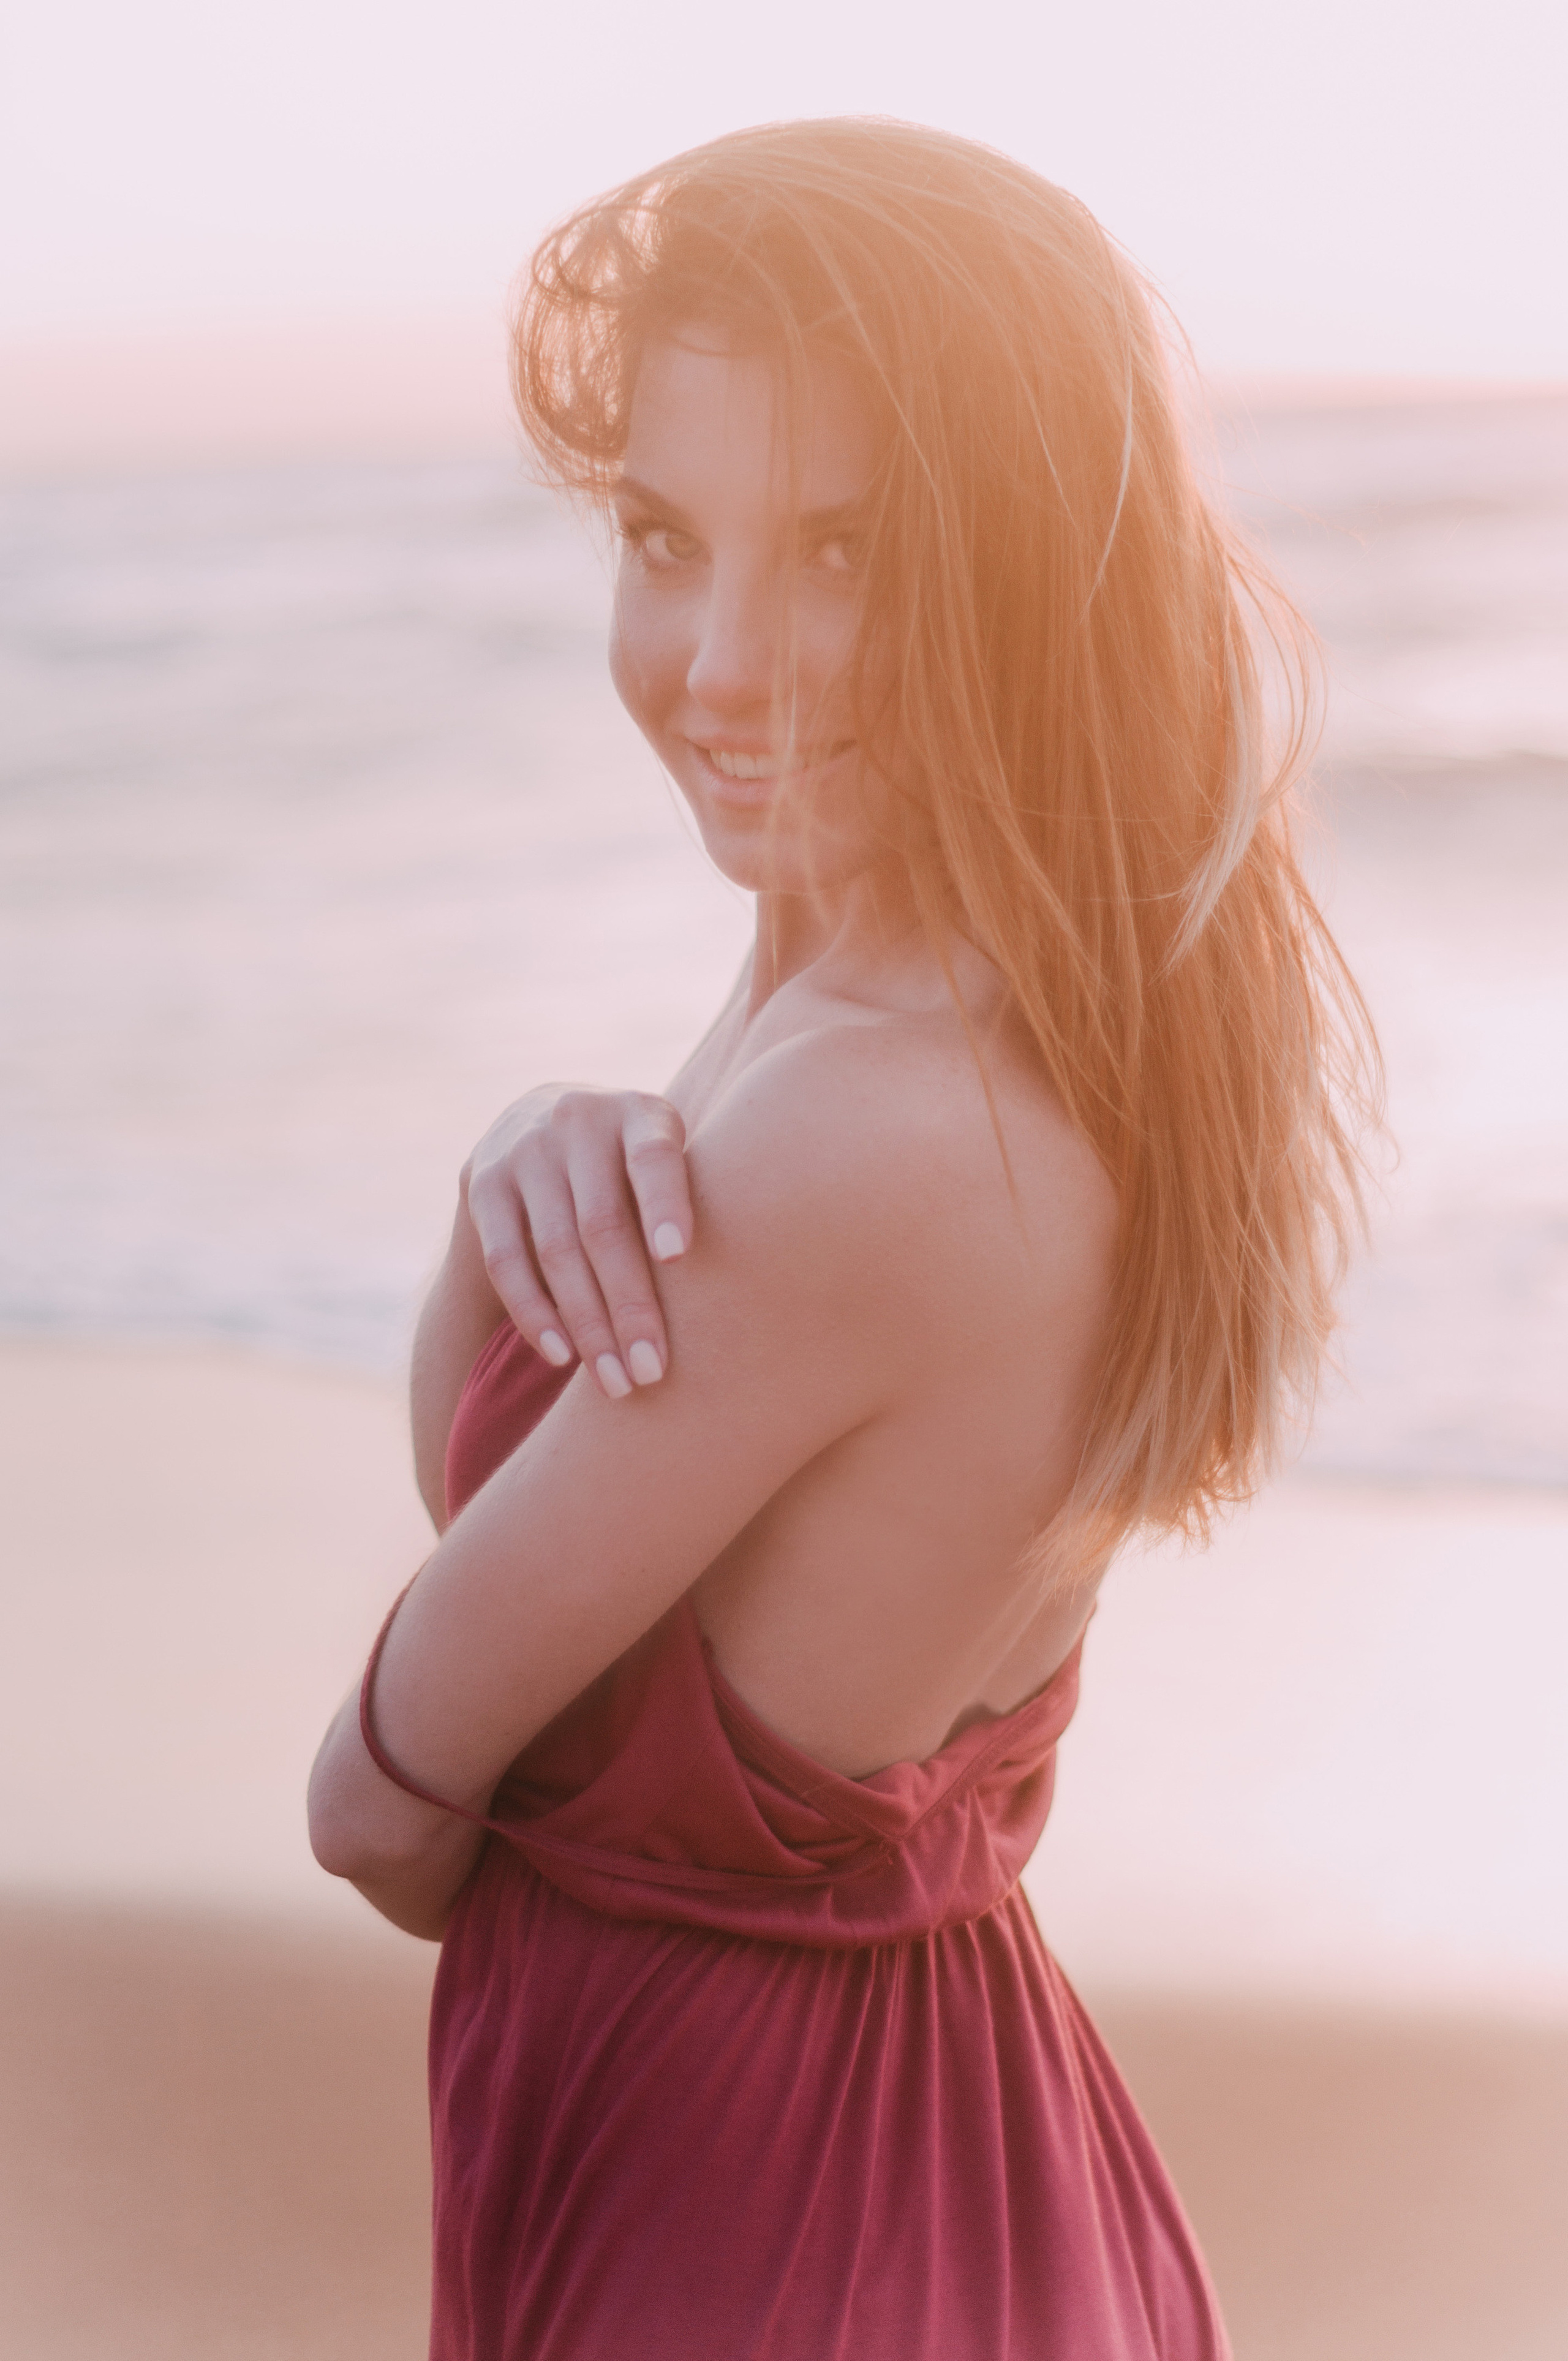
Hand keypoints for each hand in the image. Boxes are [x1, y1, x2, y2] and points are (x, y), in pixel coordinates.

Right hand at [462, 1086, 691, 1398]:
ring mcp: (523, 1150)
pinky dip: (534, 1313)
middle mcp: (576, 1121)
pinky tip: (562, 1355)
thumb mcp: (665, 1154)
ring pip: (555, 1251)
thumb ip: (691, 1197)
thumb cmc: (633, 1162)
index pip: (652, 1158)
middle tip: (653, 1372)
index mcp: (637, 1112)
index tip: (677, 1258)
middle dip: (629, 1306)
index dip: (664, 1206)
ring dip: (587, 1325)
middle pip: (603, 1225)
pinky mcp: (483, 1183)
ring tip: (616, 1382)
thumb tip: (747, 1290)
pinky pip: (505, 1261)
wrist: (538, 1119)